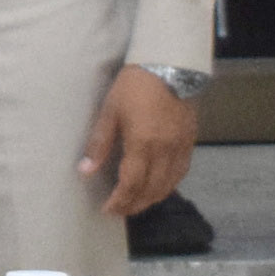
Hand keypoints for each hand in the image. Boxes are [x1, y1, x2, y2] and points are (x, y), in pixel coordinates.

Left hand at [77, 66, 196, 218]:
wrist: (170, 64)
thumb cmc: (134, 85)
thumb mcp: (110, 110)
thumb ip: (99, 143)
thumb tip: (85, 171)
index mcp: (142, 144)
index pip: (130, 184)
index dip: (119, 201)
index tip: (107, 209)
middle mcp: (164, 152)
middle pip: (150, 191)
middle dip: (133, 205)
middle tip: (119, 210)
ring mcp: (180, 148)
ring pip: (168, 186)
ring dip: (151, 199)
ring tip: (135, 203)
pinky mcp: (190, 143)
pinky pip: (180, 173)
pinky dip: (168, 186)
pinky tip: (158, 188)